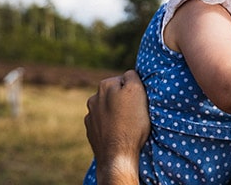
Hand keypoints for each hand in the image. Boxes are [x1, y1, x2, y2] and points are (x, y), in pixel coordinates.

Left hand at [84, 70, 149, 184]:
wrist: (117, 156)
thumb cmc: (131, 123)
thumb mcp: (137, 92)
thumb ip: (132, 76)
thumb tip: (128, 74)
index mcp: (105, 86)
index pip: (125, 79)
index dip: (134, 90)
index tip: (139, 101)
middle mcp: (94, 98)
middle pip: (115, 94)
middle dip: (123, 100)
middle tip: (135, 113)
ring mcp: (91, 116)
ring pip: (109, 109)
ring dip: (116, 113)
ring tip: (127, 125)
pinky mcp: (91, 131)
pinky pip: (104, 123)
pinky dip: (110, 125)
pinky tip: (118, 133)